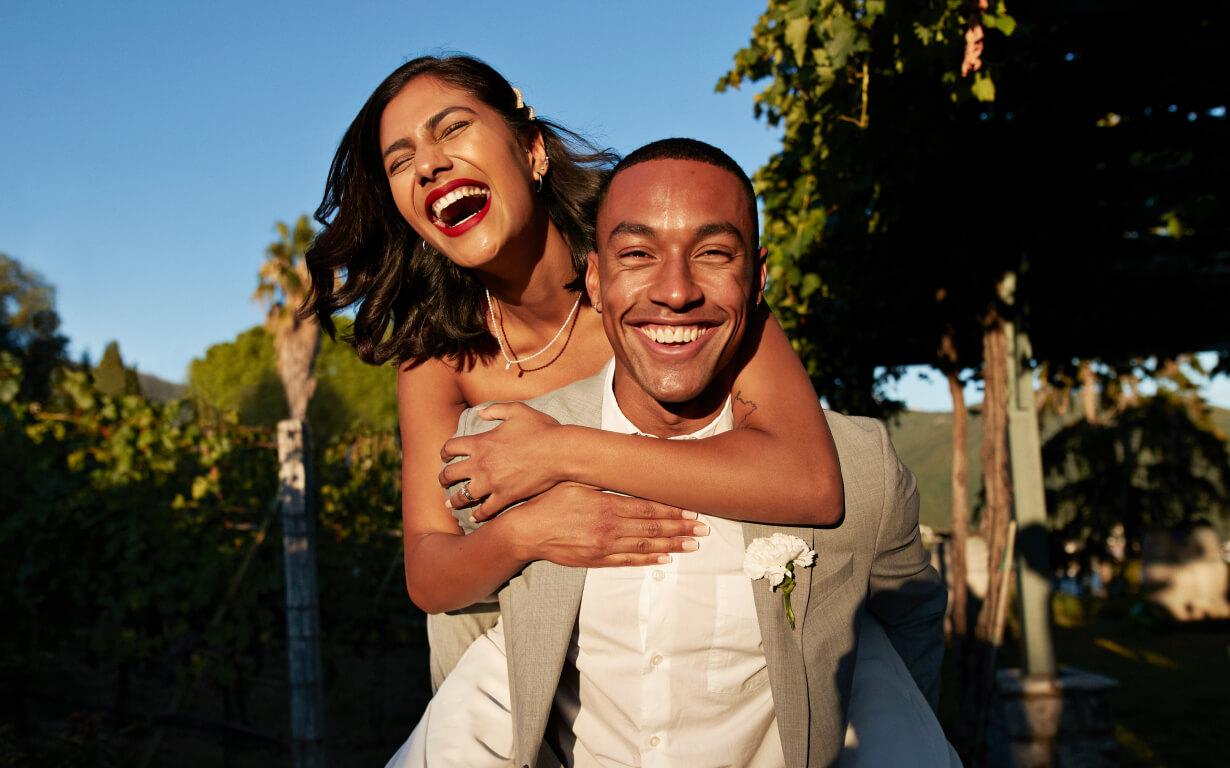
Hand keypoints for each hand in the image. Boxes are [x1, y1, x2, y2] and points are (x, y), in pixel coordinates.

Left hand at [439, 402, 564, 518]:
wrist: (558, 452)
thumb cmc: (540, 429)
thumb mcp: (517, 410)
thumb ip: (495, 409)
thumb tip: (479, 412)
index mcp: (481, 442)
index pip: (451, 447)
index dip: (444, 452)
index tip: (445, 456)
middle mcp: (480, 464)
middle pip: (450, 474)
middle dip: (443, 478)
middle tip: (443, 481)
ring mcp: (491, 483)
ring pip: (463, 496)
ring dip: (455, 501)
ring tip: (451, 504)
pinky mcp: (504, 497)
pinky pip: (485, 510)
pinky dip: (478, 515)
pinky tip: (475, 518)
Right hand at [503, 483, 708, 567]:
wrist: (526, 531)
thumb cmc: (550, 501)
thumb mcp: (575, 480)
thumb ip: (601, 474)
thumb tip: (623, 458)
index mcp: (606, 504)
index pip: (647, 507)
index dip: (672, 509)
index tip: (692, 509)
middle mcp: (608, 527)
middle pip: (652, 528)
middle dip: (680, 528)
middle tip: (703, 529)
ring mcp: (604, 546)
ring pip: (645, 546)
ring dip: (671, 546)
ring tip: (693, 545)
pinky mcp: (596, 560)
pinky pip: (628, 561)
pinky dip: (649, 561)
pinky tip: (665, 559)